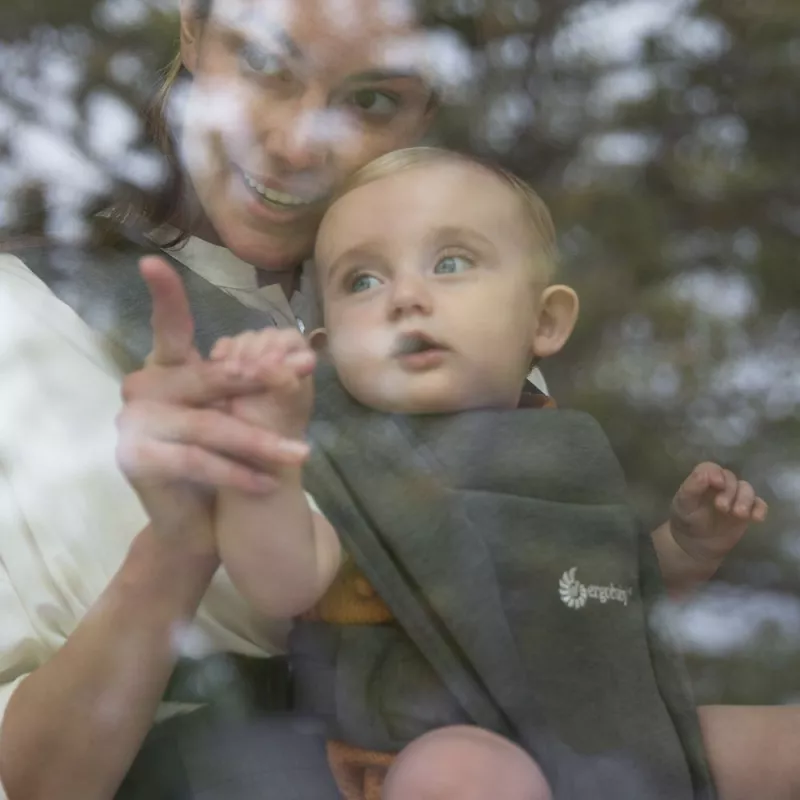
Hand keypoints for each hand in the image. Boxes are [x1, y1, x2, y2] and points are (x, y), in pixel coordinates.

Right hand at [115, 258, 307, 545]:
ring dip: (260, 443)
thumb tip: (307, 355)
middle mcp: (143, 388)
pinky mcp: (135, 459)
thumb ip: (255, 384)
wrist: (194, 520)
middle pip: (208, 378)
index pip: (168, 329)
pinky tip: (269, 483)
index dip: (163, 296)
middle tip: (304, 371)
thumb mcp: (238, 414)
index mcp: (166, 368)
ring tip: (300, 455)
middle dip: (261, 379)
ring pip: (209, 426)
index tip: (153, 261)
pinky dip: (238, 473)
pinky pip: (197, 462)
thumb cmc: (219, 458)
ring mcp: (133, 423)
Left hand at [669, 461, 767, 565]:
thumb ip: (693, 486)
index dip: (716, 473)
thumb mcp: (684, 503)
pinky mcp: (747, 511)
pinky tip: (756, 519)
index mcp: (703, 480)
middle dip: (730, 491)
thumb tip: (710, 473)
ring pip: (747, 489)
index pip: (712, 468)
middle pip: (731, 478)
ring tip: (738, 514)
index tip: (718, 484)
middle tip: (721, 508)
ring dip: (745, 499)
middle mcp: (721, 485)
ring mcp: (736, 497)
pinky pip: (759, 505)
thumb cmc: (686, 520)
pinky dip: (760, 509)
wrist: (695, 544)